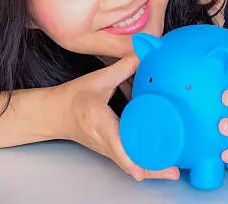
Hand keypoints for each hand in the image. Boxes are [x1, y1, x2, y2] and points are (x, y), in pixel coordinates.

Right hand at [53, 55, 179, 180]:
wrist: (54, 114)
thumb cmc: (72, 98)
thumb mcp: (96, 79)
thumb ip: (122, 68)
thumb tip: (142, 55)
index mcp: (98, 120)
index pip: (114, 141)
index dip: (128, 157)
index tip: (140, 171)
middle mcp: (103, 139)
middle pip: (128, 160)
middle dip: (150, 168)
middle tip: (174, 172)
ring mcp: (106, 149)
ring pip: (129, 164)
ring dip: (150, 169)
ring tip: (173, 171)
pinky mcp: (109, 150)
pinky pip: (128, 160)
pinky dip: (144, 163)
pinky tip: (162, 163)